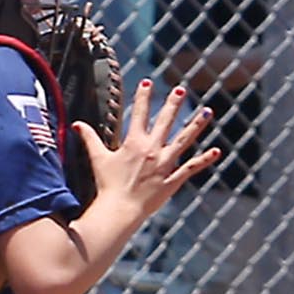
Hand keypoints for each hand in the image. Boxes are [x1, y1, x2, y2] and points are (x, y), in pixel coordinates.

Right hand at [80, 79, 217, 219]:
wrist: (120, 210)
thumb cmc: (107, 185)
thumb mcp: (98, 159)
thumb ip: (89, 139)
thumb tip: (76, 124)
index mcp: (134, 143)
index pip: (139, 114)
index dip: (143, 97)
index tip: (148, 83)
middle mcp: (152, 149)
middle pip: (165, 122)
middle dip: (172, 104)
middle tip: (180, 89)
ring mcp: (165, 164)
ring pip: (184, 140)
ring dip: (196, 125)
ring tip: (207, 112)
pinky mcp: (173, 180)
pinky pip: (191, 168)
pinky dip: (204, 160)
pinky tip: (216, 151)